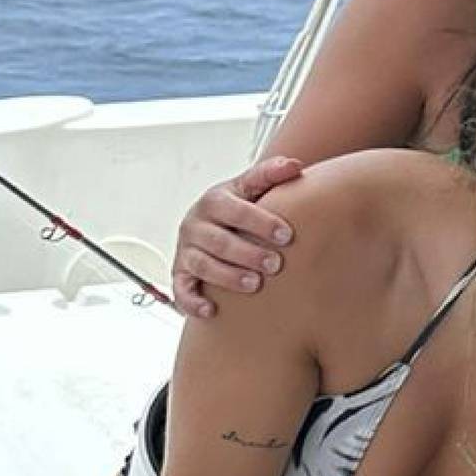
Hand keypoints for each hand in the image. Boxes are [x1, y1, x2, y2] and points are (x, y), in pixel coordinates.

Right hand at [172, 155, 303, 316]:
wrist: (211, 222)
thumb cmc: (237, 207)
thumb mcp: (250, 187)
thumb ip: (270, 175)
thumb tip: (295, 165)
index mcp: (214, 201)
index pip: (235, 210)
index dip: (260, 222)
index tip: (287, 235)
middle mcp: (195, 224)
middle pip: (219, 241)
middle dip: (248, 253)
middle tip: (276, 264)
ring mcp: (186, 250)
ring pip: (202, 265)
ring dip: (228, 277)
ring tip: (255, 285)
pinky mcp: (180, 273)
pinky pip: (181, 290)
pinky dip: (192, 302)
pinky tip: (211, 311)